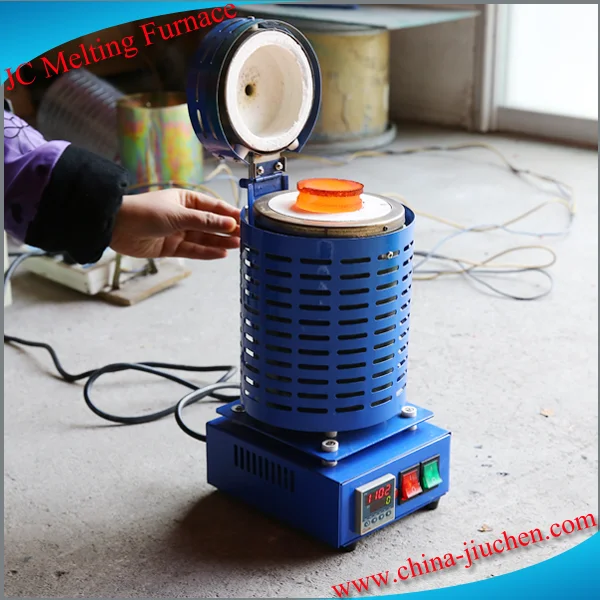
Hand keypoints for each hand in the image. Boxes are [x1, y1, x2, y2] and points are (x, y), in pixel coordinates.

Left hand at [110, 188, 240, 259]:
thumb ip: (205, 221)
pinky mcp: (171, 248)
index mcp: (185, 200)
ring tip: (238, 245)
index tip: (245, 220)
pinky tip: (221, 253)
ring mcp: (177, 232)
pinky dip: (207, 252)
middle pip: (210, 224)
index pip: (213, 207)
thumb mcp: (178, 215)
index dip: (229, 214)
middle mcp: (183, 216)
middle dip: (227, 230)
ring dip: (220, 242)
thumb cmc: (144, 212)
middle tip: (246, 235)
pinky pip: (193, 250)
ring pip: (204, 238)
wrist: (116, 227)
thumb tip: (229, 223)